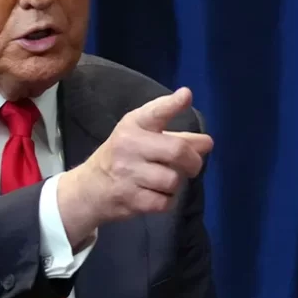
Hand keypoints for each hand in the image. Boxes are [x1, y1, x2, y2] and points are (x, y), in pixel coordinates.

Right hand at [56, 87, 212, 243]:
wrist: (89, 189)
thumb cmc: (124, 157)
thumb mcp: (143, 138)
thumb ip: (177, 137)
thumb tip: (208, 143)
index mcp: (134, 125)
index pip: (155, 112)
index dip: (172, 105)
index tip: (186, 96)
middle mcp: (129, 145)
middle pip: (177, 151)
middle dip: (193, 162)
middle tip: (192, 166)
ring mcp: (128, 173)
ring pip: (173, 180)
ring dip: (176, 183)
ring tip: (164, 181)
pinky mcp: (130, 199)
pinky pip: (165, 202)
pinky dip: (167, 201)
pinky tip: (156, 195)